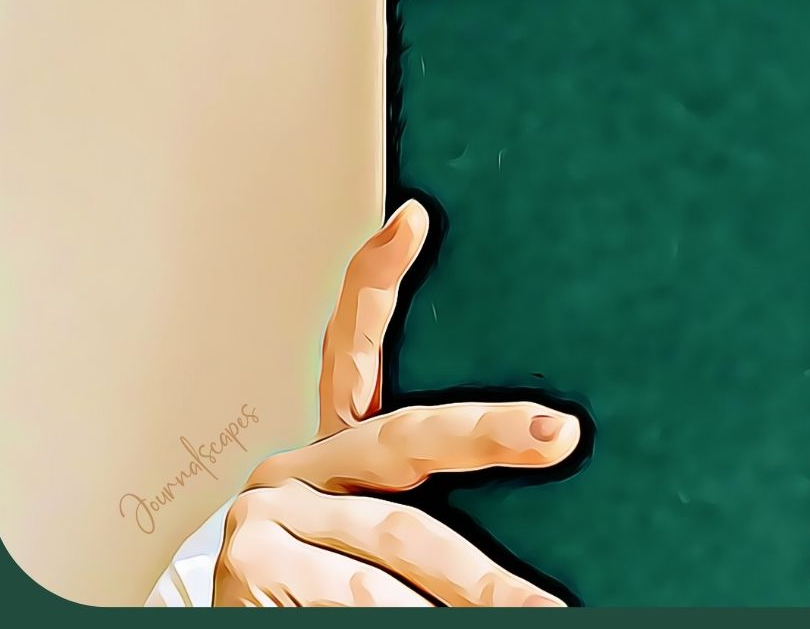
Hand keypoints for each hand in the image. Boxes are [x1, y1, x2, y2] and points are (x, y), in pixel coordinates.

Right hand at [213, 200, 576, 605]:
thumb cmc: (331, 599)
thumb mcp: (392, 544)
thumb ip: (432, 506)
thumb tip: (544, 462)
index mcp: (337, 455)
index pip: (353, 350)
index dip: (378, 281)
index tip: (414, 220)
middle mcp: (298, 470)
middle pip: (406, 436)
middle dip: (490, 434)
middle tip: (557, 433)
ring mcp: (270, 509)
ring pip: (399, 535)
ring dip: (475, 585)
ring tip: (540, 607)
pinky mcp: (252, 559)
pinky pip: (360, 591)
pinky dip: (409, 614)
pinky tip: (430, 619)